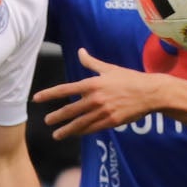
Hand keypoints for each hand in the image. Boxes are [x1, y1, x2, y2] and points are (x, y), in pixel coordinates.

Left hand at [34, 47, 165, 138]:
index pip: (65, 89)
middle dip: (57, 117)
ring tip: (56, 135)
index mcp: (93, 83)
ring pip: (80, 123)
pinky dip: (82, 132)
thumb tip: (80, 52)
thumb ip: (91, 62)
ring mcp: (103, 111)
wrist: (150, 93)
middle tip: (47, 121)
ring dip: (67, 130)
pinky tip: (75, 134)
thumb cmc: (129, 78)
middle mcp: (95, 98)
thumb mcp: (109, 68)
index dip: (49, 94)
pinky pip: (93, 128)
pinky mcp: (111, 121)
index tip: (37, 98)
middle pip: (70, 110)